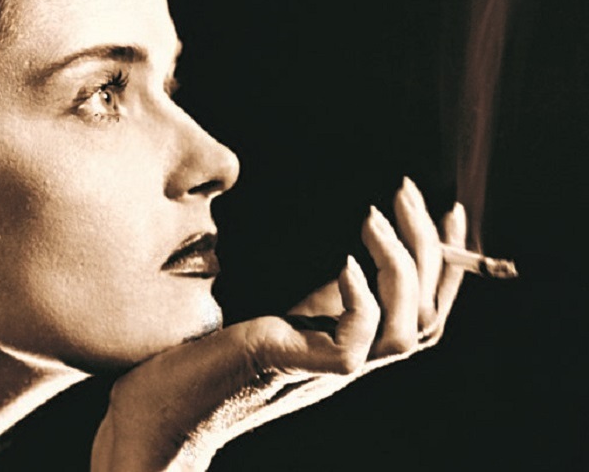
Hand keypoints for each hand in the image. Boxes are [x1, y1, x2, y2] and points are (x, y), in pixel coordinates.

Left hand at [90, 177, 466, 470]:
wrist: (154, 410)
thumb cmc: (203, 357)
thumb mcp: (272, 315)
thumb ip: (311, 298)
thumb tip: (336, 244)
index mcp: (347, 344)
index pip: (423, 307)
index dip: (444, 260)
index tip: (446, 204)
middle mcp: (348, 360)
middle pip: (428, 316)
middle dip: (430, 248)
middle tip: (407, 191)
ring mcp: (324, 371)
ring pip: (408, 331)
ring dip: (401, 267)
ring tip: (374, 216)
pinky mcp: (293, 371)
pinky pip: (356, 345)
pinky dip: (360, 300)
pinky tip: (341, 262)